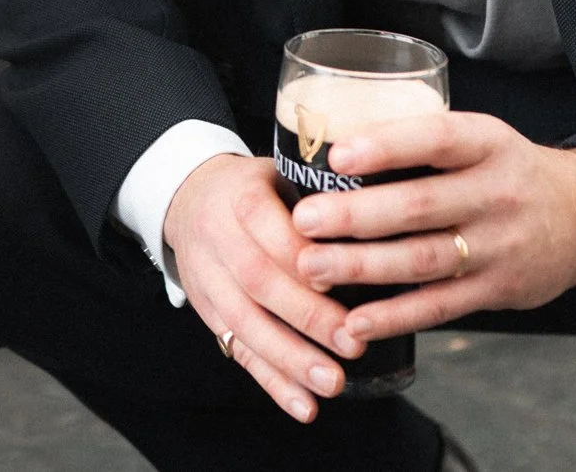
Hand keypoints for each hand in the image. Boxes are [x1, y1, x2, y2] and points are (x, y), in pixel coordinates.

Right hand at [161, 154, 358, 422]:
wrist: (188, 198)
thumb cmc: (255, 186)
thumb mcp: (280, 169)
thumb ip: (322, 191)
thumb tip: (388, 207)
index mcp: (241, 196)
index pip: (270, 227)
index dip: (302, 258)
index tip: (342, 281)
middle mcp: (218, 239)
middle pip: (259, 282)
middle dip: (308, 317)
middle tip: (353, 343)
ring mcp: (208, 280)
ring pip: (245, 324)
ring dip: (290, 360)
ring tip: (332, 384)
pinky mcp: (208, 313)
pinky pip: (238, 351)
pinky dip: (272, 383)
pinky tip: (304, 407)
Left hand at [286, 113, 575, 344]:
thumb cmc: (507, 170)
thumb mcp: (481, 139)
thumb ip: (423, 145)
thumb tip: (332, 152)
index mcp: (488, 143)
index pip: (437, 139)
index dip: (387, 147)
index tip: (337, 155)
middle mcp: (497, 193)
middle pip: (421, 206)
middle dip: (356, 215)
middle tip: (304, 219)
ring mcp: (500, 245)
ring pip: (424, 259)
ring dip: (363, 267)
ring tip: (310, 267)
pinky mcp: (499, 289)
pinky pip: (440, 306)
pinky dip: (395, 316)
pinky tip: (355, 322)